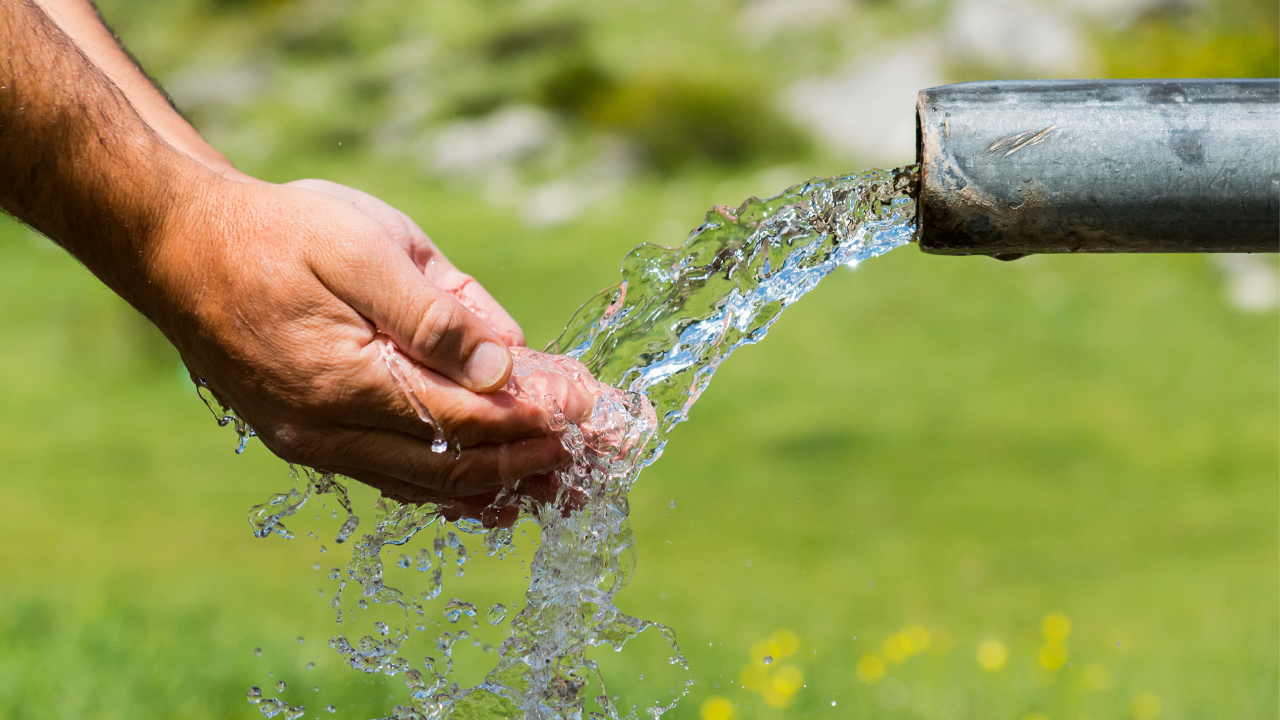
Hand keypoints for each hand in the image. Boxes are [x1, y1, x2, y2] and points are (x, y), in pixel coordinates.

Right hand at [142, 172, 591, 501]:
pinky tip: (497, 490)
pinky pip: (397, 479)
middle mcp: (331, 433)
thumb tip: (507, 366)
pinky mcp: (311, 441)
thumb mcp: (365, 246)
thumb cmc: (279, 232)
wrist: (180, 247)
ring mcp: (317, 444)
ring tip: (567, 481)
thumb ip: (437, 312)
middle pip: (457, 467)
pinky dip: (454, 485)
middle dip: (535, 459)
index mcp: (348, 382)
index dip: (538, 418)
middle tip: (600, 455)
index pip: (469, 421)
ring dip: (503, 482)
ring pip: (429, 485)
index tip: (593, 410)